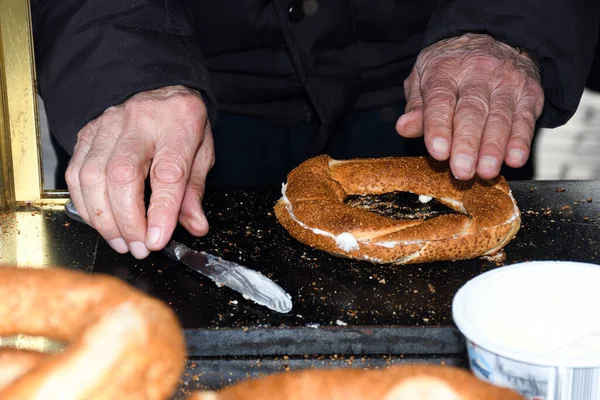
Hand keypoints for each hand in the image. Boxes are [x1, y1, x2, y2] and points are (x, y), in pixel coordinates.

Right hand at [66, 85, 214, 258]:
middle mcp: (140, 123)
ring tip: (122, 242)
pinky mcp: (87, 134)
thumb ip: (195, 190)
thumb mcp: (202, 152)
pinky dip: (85, 205)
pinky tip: (100, 221)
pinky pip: (76, 174)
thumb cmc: (181, 122)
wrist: (158, 87)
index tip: (158, 239)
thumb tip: (194, 225)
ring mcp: (108, 127)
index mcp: (177, 126)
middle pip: (122, 176)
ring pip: (93, 176)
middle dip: (127, 221)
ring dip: (104, 218)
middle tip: (140, 247)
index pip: (168, 173)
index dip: (161, 211)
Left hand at [396, 33, 543, 179]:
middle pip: (471, 111)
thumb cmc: (451, 67)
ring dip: (494, 147)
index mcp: (444, 69)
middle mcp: (477, 73)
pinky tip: (515, 158)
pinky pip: (525, 118)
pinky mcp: (528, 93)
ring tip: (487, 171)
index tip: (438, 152)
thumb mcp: (424, 77)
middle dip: (467, 143)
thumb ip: (416, 106)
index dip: (438, 127)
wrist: (494, 36)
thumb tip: (404, 127)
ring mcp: (505, 82)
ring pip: (500, 116)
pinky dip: (521, 140)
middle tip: (462, 170)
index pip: (440, 99)